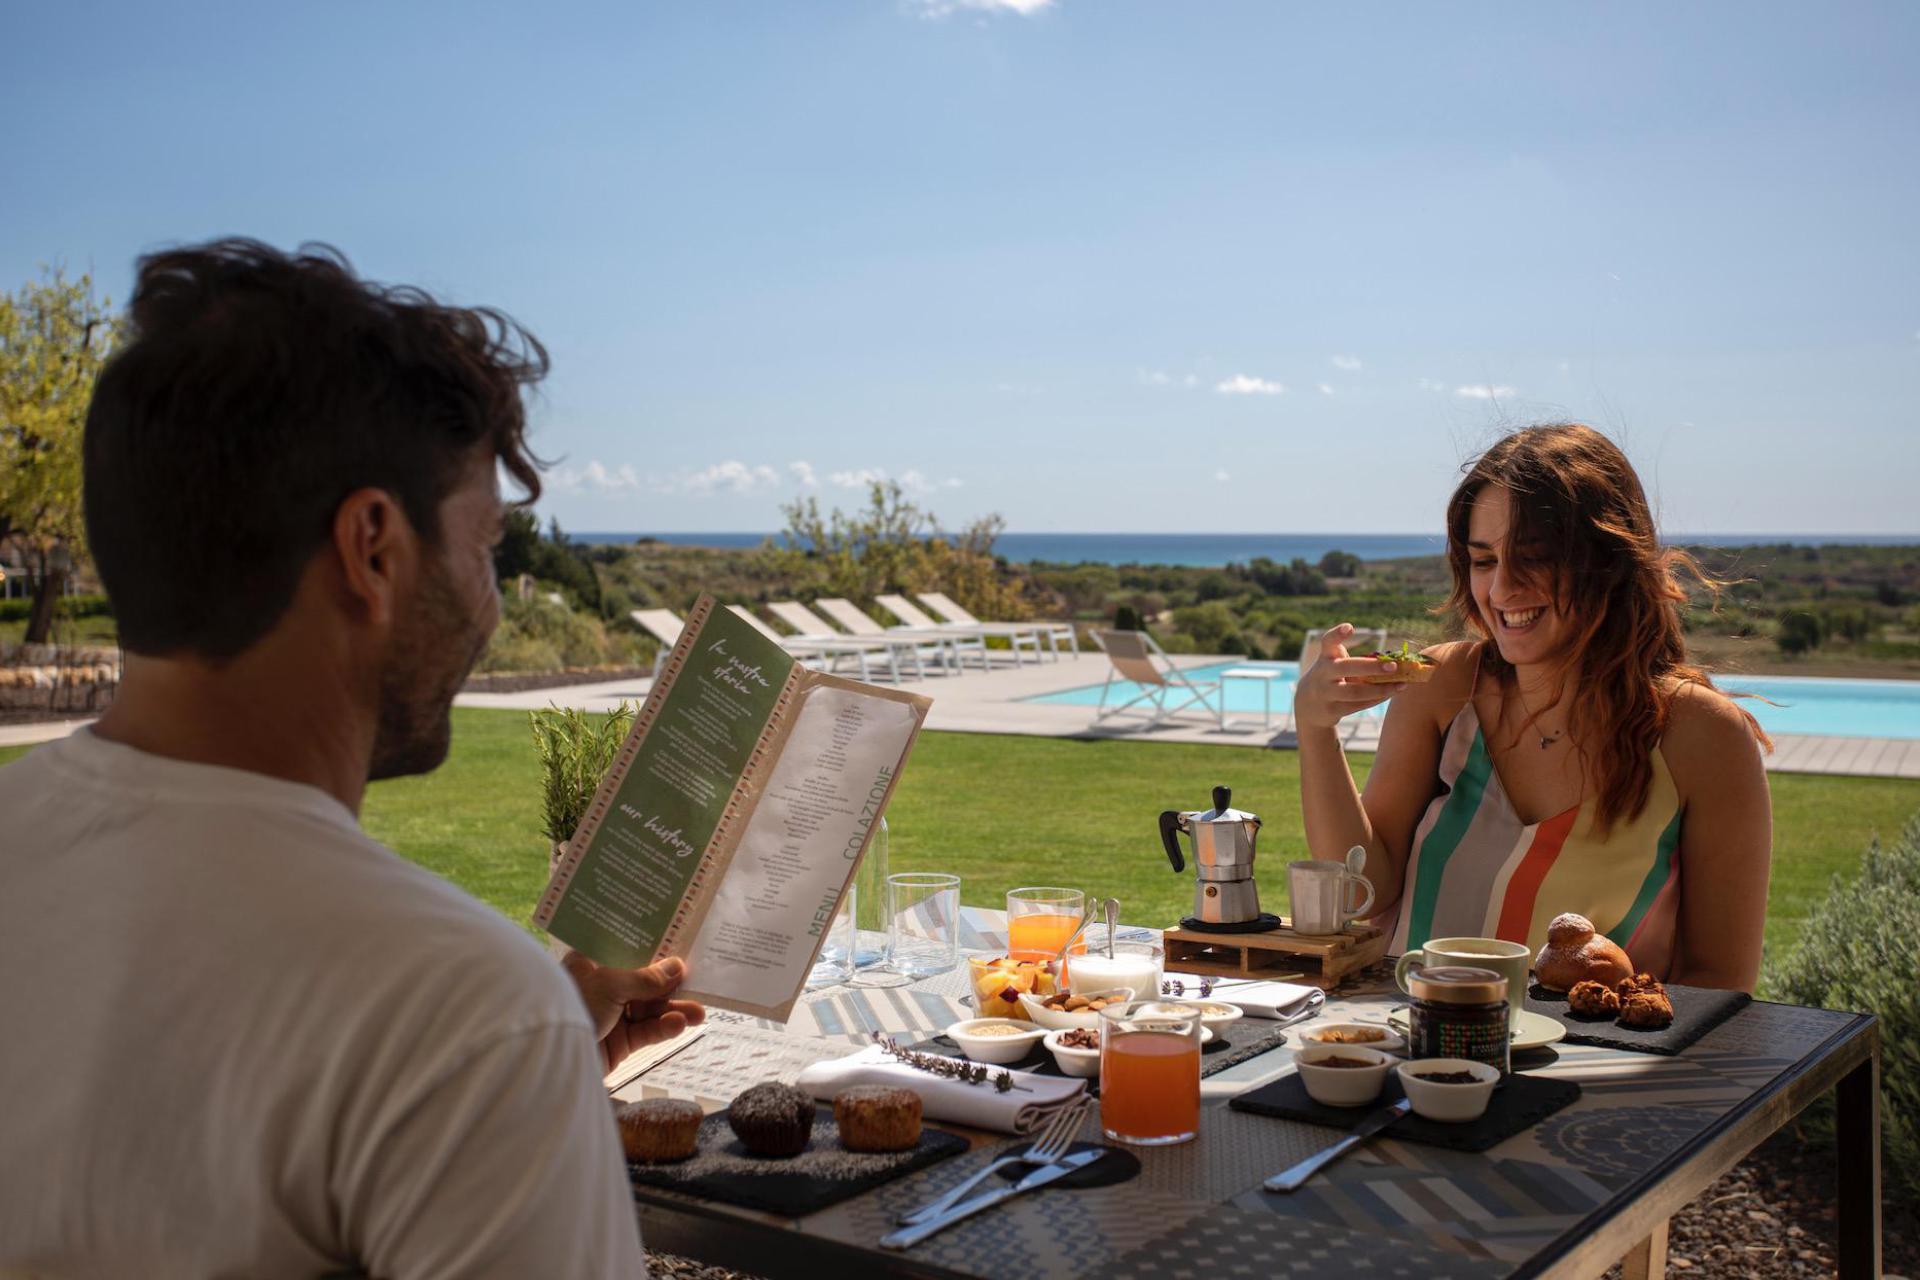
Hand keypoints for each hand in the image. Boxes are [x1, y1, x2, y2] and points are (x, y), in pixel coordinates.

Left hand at [560, 950, 706, 1074]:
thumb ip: (645, 978)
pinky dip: (663, 1028)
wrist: (549, 1060)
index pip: (627, 952)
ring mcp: (611, 1016)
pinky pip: (646, 1032)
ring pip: (649, 1010)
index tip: (681, 947)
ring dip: (674, 1010)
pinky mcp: (619, 1043)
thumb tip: (677, 966)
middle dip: (671, 985)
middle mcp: (601, 988)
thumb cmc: (574, 1007)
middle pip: (644, 982)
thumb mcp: (610, 984)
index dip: (654, 949)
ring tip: (699, 1013)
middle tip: (699, 984)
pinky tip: (679, 1025)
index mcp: (591, 964)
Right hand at [1291, 623, 1406, 731]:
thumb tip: (1396, 663)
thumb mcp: (1336, 664)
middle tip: (1393, 666)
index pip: (1328, 641)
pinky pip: (1358, 705)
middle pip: (1347, 668)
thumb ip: (1357, 661)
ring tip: (1400, 685)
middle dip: (1371, 667)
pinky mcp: (1331, 710)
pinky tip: (1391, 693)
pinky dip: (1377, 699)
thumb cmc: (1332, 677)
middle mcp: (1323, 673)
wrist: (1309, 704)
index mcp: (1326, 656)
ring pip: (1356, 692)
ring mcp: (1325, 692)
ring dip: (1381, 689)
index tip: (1350, 627)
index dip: (1338, 634)